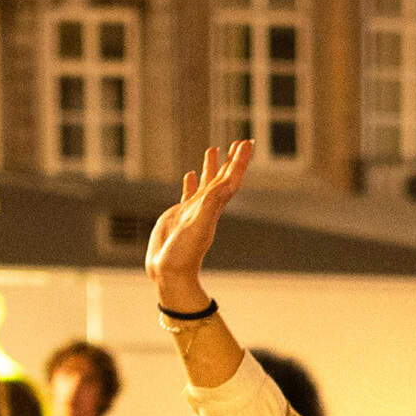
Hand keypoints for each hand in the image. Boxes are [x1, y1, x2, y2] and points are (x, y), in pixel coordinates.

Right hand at [145, 142, 251, 311]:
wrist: (169, 274)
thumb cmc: (183, 255)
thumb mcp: (198, 228)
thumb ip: (210, 206)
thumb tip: (224, 184)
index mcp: (214, 208)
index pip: (230, 179)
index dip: (239, 162)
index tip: (247, 143)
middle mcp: (206, 208)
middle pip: (222, 178)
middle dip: (231, 160)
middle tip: (239, 141)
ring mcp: (192, 211)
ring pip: (205, 184)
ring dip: (211, 167)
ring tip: (213, 149)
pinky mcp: (178, 216)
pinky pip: (188, 195)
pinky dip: (190, 184)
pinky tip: (189, 175)